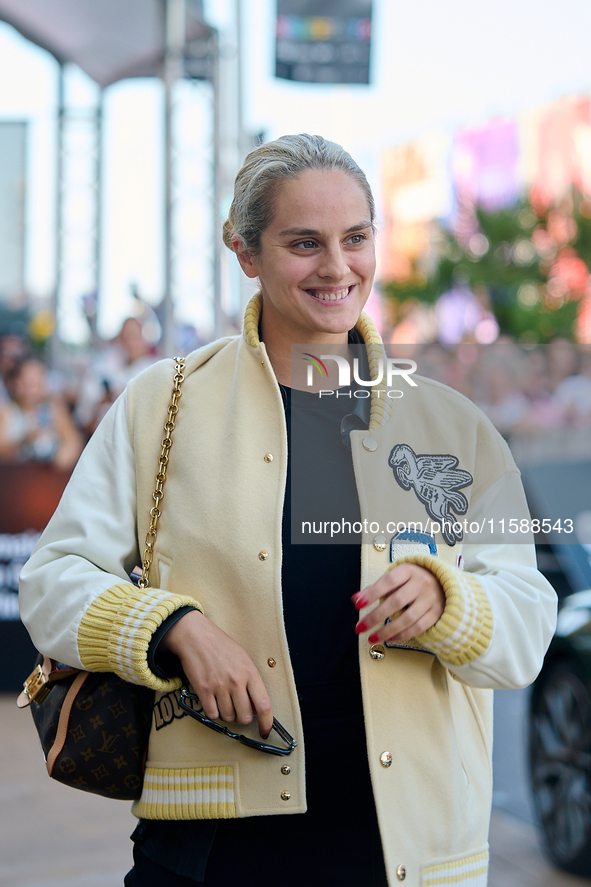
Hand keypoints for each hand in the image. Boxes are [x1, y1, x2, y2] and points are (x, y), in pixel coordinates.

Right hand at [161, 610, 272, 737]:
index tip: (265, 730)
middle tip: (239, 709)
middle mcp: (236, 681)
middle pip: (245, 716)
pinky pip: (212, 714)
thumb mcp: (243, 659)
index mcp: (250, 672)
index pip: (264, 705)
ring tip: (224, 701)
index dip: (267, 723)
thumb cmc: (221, 646)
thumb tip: (256, 704)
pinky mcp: (203, 690)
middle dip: (243, 717)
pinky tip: (213, 701)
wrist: (197, 637)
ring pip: (228, 717)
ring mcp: (219, 686)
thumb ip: (252, 680)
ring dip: (227, 714)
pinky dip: (213, 712)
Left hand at [353, 564, 444, 644]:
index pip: (389, 581)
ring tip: (372, 638)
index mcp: (408, 571)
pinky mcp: (437, 613)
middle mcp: (421, 583)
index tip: (358, 605)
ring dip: (388, 630)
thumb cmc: (412, 580)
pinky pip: (419, 627)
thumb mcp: (396, 578)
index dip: (373, 593)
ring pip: (408, 618)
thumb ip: (376, 588)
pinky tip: (389, 638)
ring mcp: (430, 599)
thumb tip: (356, 598)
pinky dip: (403, 635)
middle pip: (397, 602)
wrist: (443, 582)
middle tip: (360, 627)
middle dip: (376, 616)